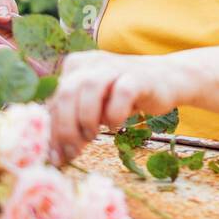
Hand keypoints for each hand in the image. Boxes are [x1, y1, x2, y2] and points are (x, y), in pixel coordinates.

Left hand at [47, 49, 184, 165]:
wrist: (167, 78)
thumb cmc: (124, 95)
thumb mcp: (94, 104)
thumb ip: (73, 117)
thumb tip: (54, 151)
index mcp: (76, 66)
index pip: (55, 99)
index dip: (52, 130)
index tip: (56, 156)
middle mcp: (92, 62)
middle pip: (67, 92)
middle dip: (65, 127)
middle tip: (73, 151)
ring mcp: (116, 67)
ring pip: (89, 87)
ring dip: (86, 118)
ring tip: (92, 136)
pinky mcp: (139, 77)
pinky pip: (122, 92)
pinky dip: (115, 113)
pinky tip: (116, 125)